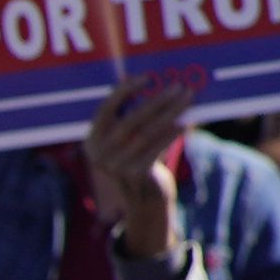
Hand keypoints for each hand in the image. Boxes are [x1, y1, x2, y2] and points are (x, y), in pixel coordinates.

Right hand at [84, 74, 203, 274]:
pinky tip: (185, 123)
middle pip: (131, 118)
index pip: (104, 108)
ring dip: (170, 112)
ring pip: (147, 131)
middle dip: (157, 100)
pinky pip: (156, 147)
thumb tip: (154, 83)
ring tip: (187, 100)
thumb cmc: (138, 160)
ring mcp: (115, 166)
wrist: (143, 201)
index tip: (146, 77)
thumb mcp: (127, 141)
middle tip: (178, 87)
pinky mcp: (134, 175)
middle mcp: (98, 153)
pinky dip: (172, 134)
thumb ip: (131, 117)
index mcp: (92, 139)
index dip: (124, 91)